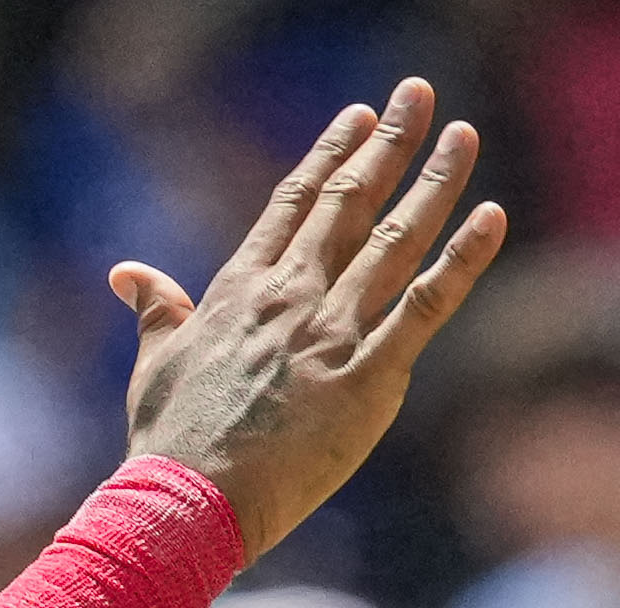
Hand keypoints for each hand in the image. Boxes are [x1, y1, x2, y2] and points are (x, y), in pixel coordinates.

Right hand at [111, 78, 504, 559]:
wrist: (191, 501)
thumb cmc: (169, 445)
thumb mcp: (154, 364)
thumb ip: (156, 310)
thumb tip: (127, 274)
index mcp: (242, 289)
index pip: (294, 203)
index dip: (331, 154)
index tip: (360, 115)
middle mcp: (292, 296)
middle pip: (350, 202)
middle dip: (389, 144)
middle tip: (419, 94)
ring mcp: (332, 332)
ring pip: (395, 239)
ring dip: (436, 182)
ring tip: (464, 136)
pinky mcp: (369, 378)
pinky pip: (427, 307)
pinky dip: (463, 261)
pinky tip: (492, 217)